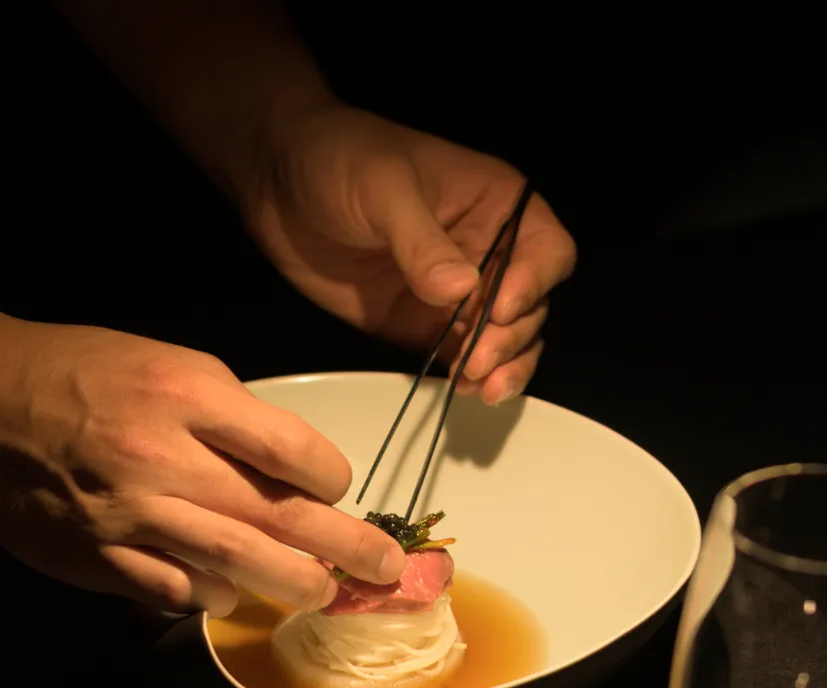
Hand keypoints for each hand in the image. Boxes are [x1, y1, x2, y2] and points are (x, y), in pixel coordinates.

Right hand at [0, 319, 407, 615]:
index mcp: (183, 394)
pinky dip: (207, 595)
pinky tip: (227, 593)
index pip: (289, 448)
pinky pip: (170, 590)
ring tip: (322, 592)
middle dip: (341, 547)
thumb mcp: (163, 362)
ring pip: (230, 562)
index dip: (329, 477)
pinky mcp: (94, 556)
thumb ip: (226, 416)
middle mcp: (159, 456)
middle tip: (384, 570)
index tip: (337, 486)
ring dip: (287, 583)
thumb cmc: (81, 373)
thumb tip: (288, 473)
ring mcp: (126, 514)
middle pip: (273, 514)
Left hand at [240, 105, 577, 403]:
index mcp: (496, 203)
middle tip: (478, 360)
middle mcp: (489, 250)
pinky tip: (463, 391)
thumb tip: (461, 290)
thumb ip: (421, 241)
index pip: (546, 250)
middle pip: (530, 303)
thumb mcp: (385, 189)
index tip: (499, 310)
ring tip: (479, 387)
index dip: (534, 282)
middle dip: (512, 336)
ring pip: (504, 337)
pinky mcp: (422, 323)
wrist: (280, 180)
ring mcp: (456, 292)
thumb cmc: (340, 159)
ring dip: (502, 364)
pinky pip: (460, 355)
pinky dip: (468, 375)